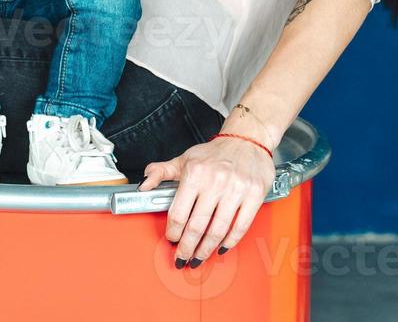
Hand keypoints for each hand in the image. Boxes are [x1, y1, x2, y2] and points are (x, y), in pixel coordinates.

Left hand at [137, 136, 273, 265]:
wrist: (247, 140)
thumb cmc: (215, 153)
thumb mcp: (184, 159)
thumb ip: (160, 172)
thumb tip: (144, 186)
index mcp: (195, 173)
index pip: (179, 212)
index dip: (173, 231)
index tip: (172, 239)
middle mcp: (215, 181)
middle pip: (197, 226)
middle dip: (187, 247)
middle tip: (183, 258)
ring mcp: (236, 189)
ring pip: (218, 229)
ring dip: (206, 249)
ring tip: (199, 257)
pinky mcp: (254, 195)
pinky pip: (240, 225)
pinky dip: (230, 241)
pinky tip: (222, 247)